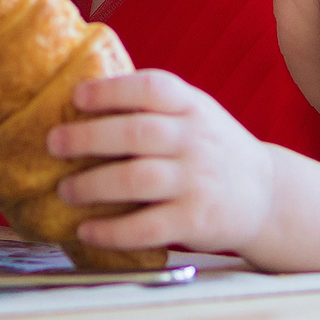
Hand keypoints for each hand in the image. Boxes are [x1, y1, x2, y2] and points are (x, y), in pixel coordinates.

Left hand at [51, 70, 275, 254]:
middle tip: (53, 143)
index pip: (151, 88)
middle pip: (136, 133)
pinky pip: (147, 227)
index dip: (111, 90)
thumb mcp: (196, 114)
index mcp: (192, 106)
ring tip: (65, 190)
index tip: (77, 97)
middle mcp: (196, 140)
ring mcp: (197, 181)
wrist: (267, 194)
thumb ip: (153, 108)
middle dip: (88, 138)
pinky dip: (111, 231)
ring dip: (93, 186)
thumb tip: (81, 101)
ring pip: (137, 180)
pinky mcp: (196, 221)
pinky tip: (87, 230)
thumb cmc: (213, 150)